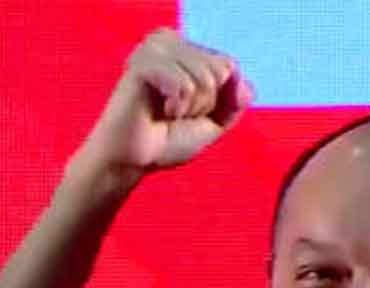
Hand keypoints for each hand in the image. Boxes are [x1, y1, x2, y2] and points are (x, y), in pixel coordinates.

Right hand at [74, 29, 251, 183]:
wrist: (129, 163)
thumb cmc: (164, 142)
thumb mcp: (213, 123)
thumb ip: (235, 101)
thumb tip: (240, 81)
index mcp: (183, 48)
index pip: (227, 65)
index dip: (215, 100)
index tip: (186, 112)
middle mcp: (167, 42)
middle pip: (220, 69)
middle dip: (203, 103)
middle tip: (173, 114)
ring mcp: (153, 50)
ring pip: (205, 77)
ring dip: (190, 107)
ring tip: (164, 113)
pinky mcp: (141, 65)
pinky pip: (184, 85)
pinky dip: (176, 107)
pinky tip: (156, 112)